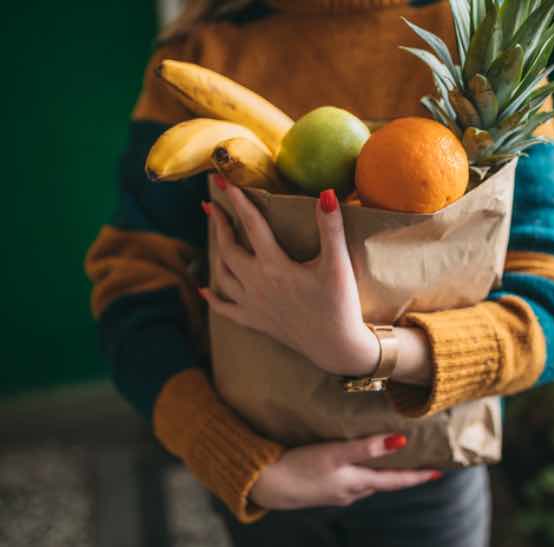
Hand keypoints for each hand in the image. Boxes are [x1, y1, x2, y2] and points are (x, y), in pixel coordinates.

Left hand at [200, 176, 378, 376]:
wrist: (337, 348)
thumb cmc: (340, 305)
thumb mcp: (337, 265)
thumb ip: (331, 228)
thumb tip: (327, 193)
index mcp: (274, 266)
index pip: (251, 225)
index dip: (238, 201)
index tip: (223, 181)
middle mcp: (257, 284)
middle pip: (229, 249)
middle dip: (219, 225)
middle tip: (210, 205)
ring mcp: (253, 305)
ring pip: (225, 274)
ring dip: (217, 253)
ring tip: (216, 236)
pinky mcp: (256, 322)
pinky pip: (227, 309)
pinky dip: (214, 298)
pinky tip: (204, 290)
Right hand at [250, 433, 441, 509]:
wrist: (265, 484)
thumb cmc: (299, 467)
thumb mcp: (335, 454)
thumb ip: (367, 447)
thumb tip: (401, 441)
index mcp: (357, 483)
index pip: (396, 481)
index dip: (418, 476)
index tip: (439, 473)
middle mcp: (351, 491)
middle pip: (385, 483)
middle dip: (404, 475)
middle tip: (423, 466)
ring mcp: (336, 492)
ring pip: (368, 482)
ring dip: (383, 474)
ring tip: (395, 461)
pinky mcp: (323, 489)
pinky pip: (351, 481)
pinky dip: (363, 472)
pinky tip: (357, 464)